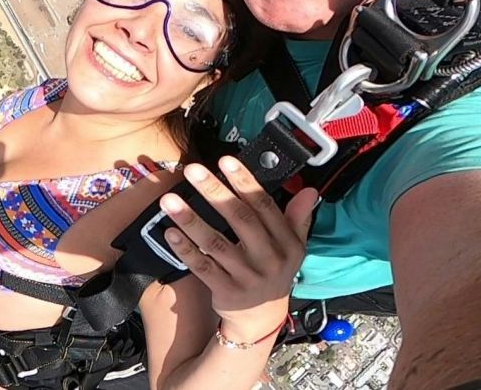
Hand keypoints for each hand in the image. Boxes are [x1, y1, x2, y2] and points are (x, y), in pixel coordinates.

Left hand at [159, 157, 318, 341]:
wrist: (262, 319)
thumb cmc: (274, 273)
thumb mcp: (293, 248)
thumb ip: (298, 218)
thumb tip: (310, 190)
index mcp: (286, 243)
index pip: (264, 206)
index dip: (244, 181)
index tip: (225, 161)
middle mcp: (268, 258)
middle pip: (240, 219)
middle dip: (214, 192)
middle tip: (192, 170)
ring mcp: (247, 277)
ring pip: (216, 243)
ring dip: (191, 219)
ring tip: (169, 200)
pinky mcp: (226, 292)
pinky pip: (202, 267)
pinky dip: (185, 250)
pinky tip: (170, 233)